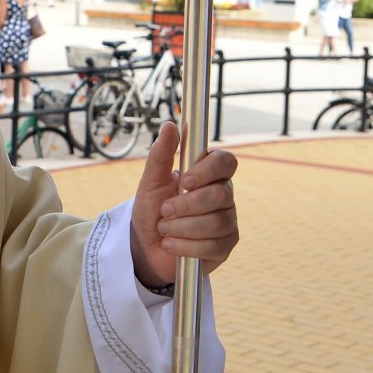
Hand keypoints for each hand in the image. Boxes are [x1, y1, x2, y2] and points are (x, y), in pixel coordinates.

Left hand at [130, 123, 238, 289]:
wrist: (144, 247)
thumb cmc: (151, 210)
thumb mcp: (150, 181)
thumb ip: (161, 154)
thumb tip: (170, 125)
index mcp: (209, 175)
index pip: (226, 162)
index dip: (208, 170)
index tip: (185, 180)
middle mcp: (224, 196)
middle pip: (221, 195)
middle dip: (186, 205)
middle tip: (164, 210)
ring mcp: (228, 222)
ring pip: (216, 223)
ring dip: (181, 227)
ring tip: (163, 229)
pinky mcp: (225, 247)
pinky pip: (212, 246)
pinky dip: (185, 246)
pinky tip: (170, 245)